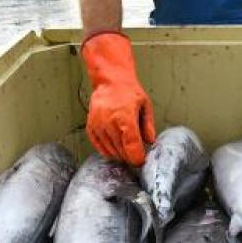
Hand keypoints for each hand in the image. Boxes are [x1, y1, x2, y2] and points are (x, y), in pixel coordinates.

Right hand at [82, 32, 156, 166]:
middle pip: (121, 152)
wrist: (109, 81)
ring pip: (110, 152)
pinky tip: (115, 146)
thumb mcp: (145, 106)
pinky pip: (99, 147)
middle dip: (130, 156)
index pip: (131, 146)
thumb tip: (150, 142)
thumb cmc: (128, 92)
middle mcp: (109, 123)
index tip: (142, 160)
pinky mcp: (91, 128)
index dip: (137, 158)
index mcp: (125, 117)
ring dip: (120, 154)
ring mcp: (98, 126)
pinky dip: (108, 150)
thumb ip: (148, 126)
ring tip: (127, 146)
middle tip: (137, 152)